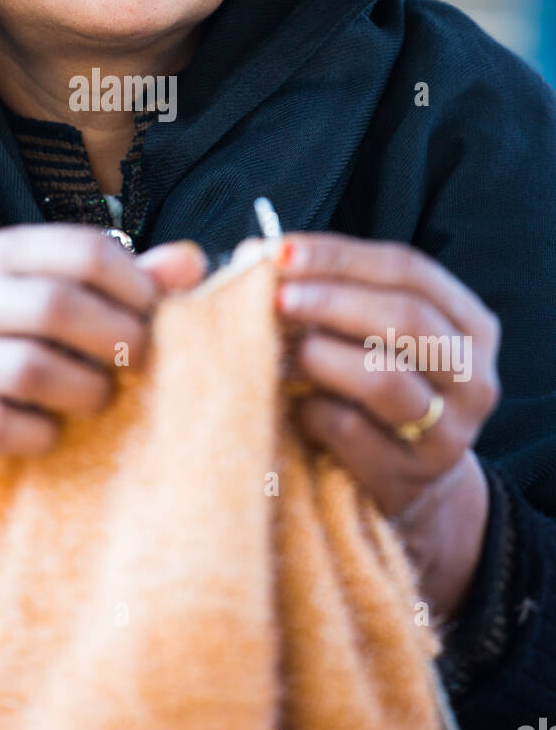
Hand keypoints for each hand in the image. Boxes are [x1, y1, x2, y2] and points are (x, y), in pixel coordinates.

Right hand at [0, 225, 206, 509]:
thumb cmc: (41, 341)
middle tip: (141, 360)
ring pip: (27, 368)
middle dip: (116, 337)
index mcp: (7, 255)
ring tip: (103, 397)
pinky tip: (56, 435)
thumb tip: (191, 262)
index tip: (156, 313)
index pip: (85, 250)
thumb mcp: (86, 302)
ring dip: (85, 389)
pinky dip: (39, 435)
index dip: (136, 285)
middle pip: (54, 305)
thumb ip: (138, 283)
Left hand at [267, 233, 501, 619]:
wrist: (407, 478)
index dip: (341, 256)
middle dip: (331, 301)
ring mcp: (451, 428)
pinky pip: (352, 430)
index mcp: (468, 321)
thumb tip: (257, 254)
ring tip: (280, 350)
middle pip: (405, 318)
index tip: (281, 251)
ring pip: (383, 378)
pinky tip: (293, 405)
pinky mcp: (414, 473)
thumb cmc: (377, 382)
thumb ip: (332, 290)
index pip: (407, 269)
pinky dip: (312, 410)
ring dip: (320, 356)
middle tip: (276, 298)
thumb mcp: (372, 334)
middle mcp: (473, 373)